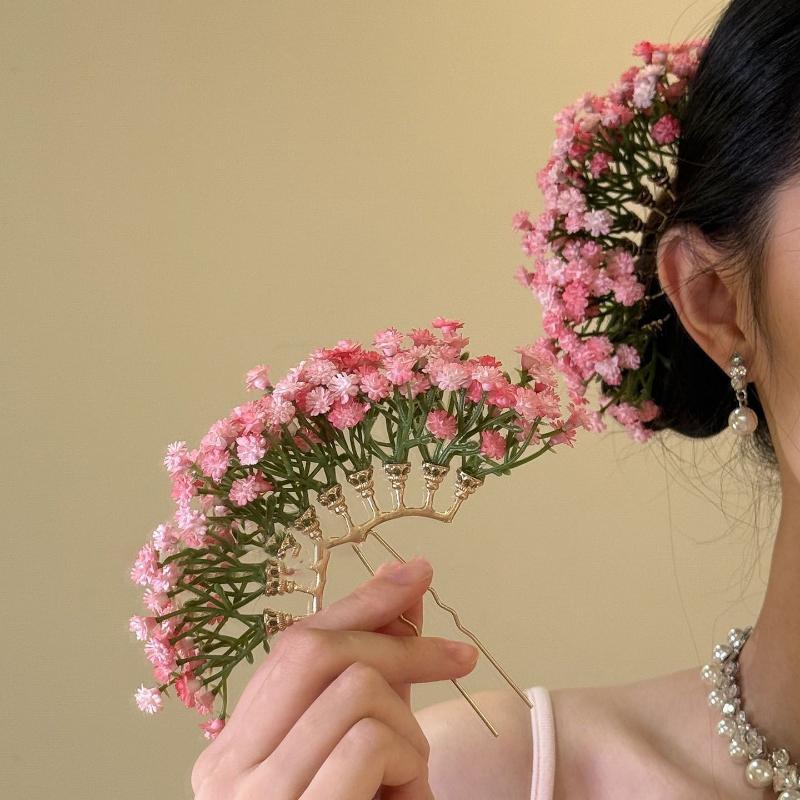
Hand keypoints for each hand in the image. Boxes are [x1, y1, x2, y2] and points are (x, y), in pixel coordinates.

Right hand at [190, 555, 479, 798]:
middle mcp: (224, 768)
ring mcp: (253, 798)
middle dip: (396, 640)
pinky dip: (407, 756)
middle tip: (456, 657)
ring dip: (408, 721)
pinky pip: (367, 739)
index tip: (415, 573)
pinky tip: (404, 793)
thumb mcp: (363, 746)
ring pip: (354, 687)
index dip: (361, 601)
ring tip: (407, 771)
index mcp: (231, 747)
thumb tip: (405, 584)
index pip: (295, 644)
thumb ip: (373, 670)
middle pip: (315, 649)